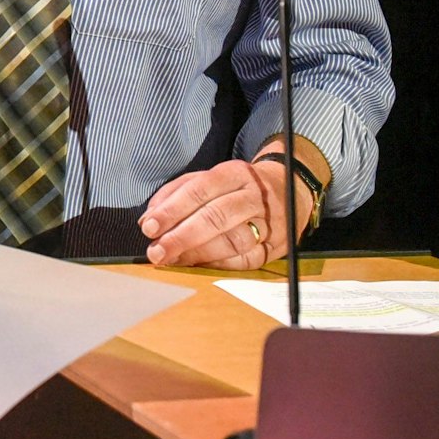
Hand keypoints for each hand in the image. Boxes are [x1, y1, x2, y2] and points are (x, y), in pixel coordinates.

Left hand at [138, 156, 316, 269]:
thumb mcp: (210, 179)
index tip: (149, 226)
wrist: (289, 190)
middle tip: (157, 251)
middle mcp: (255, 196)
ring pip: (233, 240)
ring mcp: (271, 222)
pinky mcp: (277, 246)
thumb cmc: (237, 187)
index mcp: (236, 173)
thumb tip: (149, 219)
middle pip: (216, 216)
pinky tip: (198, 265)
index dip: (172, 209)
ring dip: (198, 254)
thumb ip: (177, 194)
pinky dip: (219, 265)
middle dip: (182, 236)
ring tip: (173, 259)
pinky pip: (247, 260)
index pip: (200, 189)